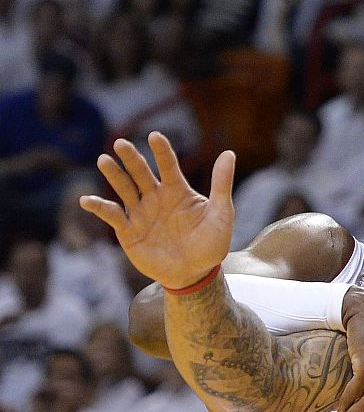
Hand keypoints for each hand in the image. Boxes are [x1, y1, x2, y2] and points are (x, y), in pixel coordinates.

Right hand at [79, 133, 235, 290]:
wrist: (195, 275)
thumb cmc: (211, 245)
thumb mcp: (222, 215)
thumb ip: (221, 184)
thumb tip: (229, 153)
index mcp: (177, 190)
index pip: (168, 165)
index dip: (162, 151)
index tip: (155, 135)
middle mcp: (155, 197)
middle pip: (140, 172)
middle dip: (131, 158)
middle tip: (121, 143)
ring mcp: (140, 212)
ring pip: (124, 188)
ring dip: (114, 175)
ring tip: (104, 160)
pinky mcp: (128, 230)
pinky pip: (111, 215)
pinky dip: (99, 207)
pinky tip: (87, 200)